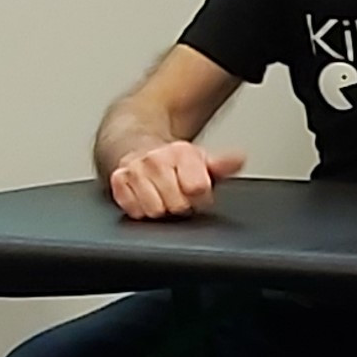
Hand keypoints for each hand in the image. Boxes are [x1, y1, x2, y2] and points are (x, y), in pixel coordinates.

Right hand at [109, 140, 245, 219]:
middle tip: (178, 195)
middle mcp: (156, 158)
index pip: (197, 188)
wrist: (136, 146)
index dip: (201, 198)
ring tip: (163, 196)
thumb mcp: (200, 159)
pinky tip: (146, 198)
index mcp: (181, 152)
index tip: (197, 193)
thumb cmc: (172, 160)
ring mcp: (135, 170)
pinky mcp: (117, 181)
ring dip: (161, 208)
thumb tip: (238, 159)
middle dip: (181, 205)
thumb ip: (222, 164)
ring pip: (154, 211)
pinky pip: (134, 211)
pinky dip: (141, 209)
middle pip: (176, 204)